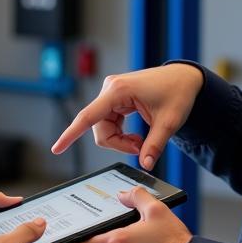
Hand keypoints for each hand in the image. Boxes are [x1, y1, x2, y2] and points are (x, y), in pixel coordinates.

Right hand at [51, 64, 202, 170]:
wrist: (184, 78)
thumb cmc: (177, 92)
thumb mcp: (169, 122)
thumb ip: (154, 145)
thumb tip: (145, 164)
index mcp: (118, 91)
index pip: (88, 116)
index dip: (71, 134)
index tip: (56, 148)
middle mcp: (110, 89)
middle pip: (98, 128)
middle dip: (117, 144)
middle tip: (141, 148)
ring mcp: (111, 92)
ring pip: (103, 128)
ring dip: (120, 140)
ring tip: (141, 141)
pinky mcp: (115, 97)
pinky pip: (109, 122)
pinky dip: (121, 134)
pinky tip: (136, 135)